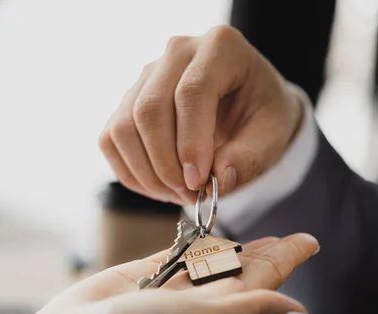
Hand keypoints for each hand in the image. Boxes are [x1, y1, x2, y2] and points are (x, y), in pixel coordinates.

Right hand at [19, 233, 317, 313]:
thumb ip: (251, 312)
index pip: (262, 282)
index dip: (286, 260)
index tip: (307, 241)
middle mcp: (197, 305)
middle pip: (240, 272)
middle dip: (263, 254)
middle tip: (283, 238)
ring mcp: (168, 292)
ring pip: (207, 263)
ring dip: (228, 248)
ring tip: (245, 235)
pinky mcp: (140, 278)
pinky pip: (173, 257)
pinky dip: (189, 246)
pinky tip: (197, 238)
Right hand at [98, 25, 302, 203]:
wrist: (247, 108)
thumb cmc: (261, 115)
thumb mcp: (274, 134)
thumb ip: (249, 157)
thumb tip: (215, 182)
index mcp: (220, 46)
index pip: (191, 91)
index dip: (190, 142)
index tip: (199, 182)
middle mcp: (176, 52)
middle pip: (149, 110)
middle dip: (165, 164)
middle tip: (190, 194)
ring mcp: (146, 76)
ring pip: (123, 128)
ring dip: (146, 173)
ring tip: (178, 194)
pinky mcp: (127, 101)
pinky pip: (111, 140)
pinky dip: (130, 173)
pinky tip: (159, 187)